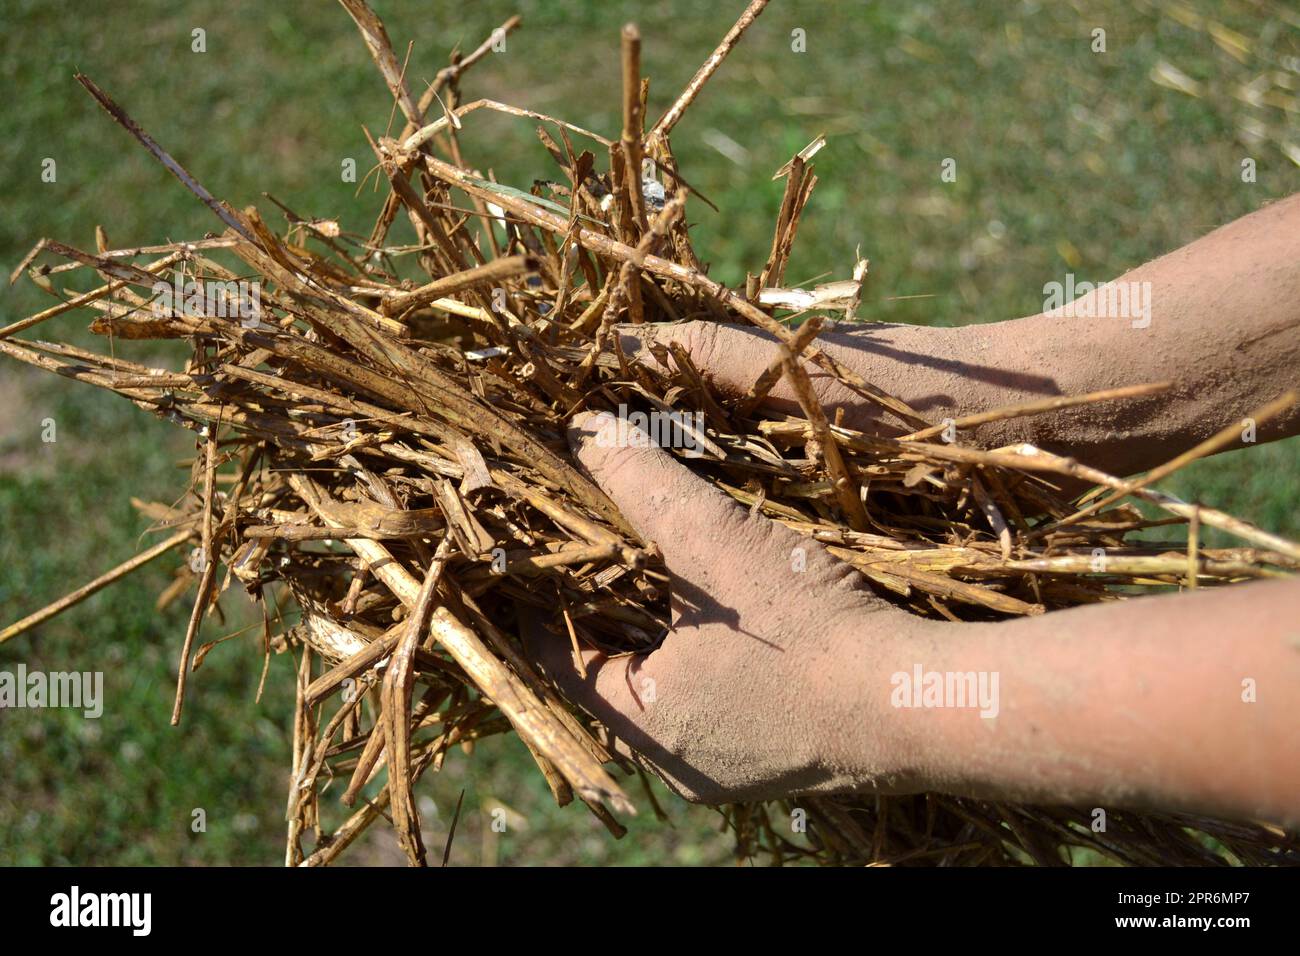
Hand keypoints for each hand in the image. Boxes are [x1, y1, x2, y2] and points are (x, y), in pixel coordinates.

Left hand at [526, 410, 932, 803]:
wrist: (925, 703)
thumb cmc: (809, 629)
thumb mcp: (714, 540)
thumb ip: (643, 484)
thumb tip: (583, 433)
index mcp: (642, 722)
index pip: (557, 656)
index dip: (547, 594)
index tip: (546, 544)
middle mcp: (677, 760)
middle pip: (616, 672)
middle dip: (612, 608)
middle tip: (605, 546)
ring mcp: (732, 767)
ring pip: (674, 689)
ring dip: (669, 633)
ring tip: (668, 568)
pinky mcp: (782, 759)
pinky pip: (724, 703)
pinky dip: (716, 658)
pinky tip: (738, 613)